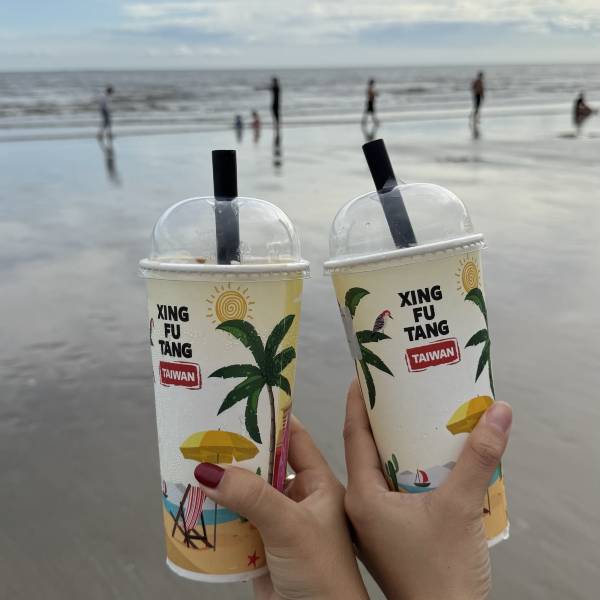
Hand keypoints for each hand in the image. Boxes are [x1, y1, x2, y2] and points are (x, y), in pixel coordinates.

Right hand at [195, 416, 367, 599]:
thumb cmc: (322, 576)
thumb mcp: (290, 526)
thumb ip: (252, 496)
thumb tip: (207, 470)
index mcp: (318, 485)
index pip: (295, 440)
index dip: (273, 420)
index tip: (245, 402)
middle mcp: (298, 500)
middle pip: (264, 465)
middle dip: (239, 453)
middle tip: (208, 433)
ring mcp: (277, 524)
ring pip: (245, 493)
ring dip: (224, 483)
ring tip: (193, 461)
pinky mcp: (258, 548)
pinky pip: (233, 522)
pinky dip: (216, 513)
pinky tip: (195, 501)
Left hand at [343, 379, 511, 599]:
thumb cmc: (442, 574)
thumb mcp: (460, 507)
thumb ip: (479, 458)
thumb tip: (499, 411)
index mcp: (363, 497)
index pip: (354, 435)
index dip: (358, 401)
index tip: (365, 373)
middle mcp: (361, 508)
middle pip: (367, 450)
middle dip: (381, 419)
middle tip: (397, 389)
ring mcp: (375, 524)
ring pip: (382, 471)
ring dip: (397, 445)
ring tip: (415, 417)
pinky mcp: (392, 536)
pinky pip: (395, 490)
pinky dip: (409, 470)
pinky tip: (430, 460)